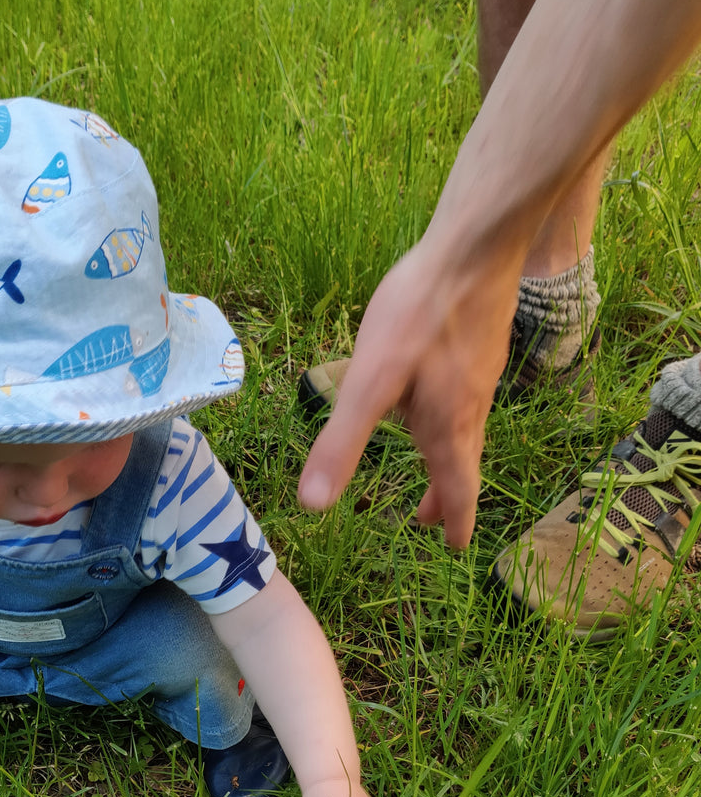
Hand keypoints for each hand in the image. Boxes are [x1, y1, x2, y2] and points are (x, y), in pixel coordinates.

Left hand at [297, 234, 519, 546]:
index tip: (457, 548)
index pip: (457, 489)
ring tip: (434, 466)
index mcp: (446, 425)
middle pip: (462, 464)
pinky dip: (454, 420)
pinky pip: (468, 398)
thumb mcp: (369, 381)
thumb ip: (342, 442)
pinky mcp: (481, 345)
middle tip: (431, 520)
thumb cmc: (420, 313)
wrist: (474, 248)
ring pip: (467, 430)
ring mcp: (481, 374)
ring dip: (450, 459)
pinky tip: (439, 397)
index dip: (456, 521)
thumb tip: (314, 505)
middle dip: (447, 496)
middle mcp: (471, 407)